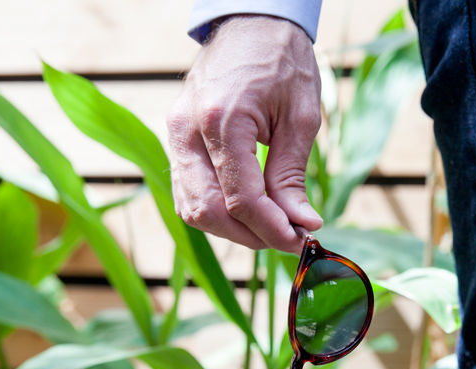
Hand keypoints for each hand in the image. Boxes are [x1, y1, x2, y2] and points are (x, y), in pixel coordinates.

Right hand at [167, 15, 322, 253]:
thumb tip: (301, 224)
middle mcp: (188, 130)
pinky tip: (247, 212)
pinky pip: (187, 191)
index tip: (301, 240)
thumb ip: (292, 175)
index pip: (241, 199)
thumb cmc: (282, 61)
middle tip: (289, 239)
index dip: (272, 229)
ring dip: (231, 229)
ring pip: (192, 207)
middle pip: (208, 211)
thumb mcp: (300, 118)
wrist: (252, 22)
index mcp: (222, 120)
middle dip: (251, 235)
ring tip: (271, 227)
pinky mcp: (175, 137)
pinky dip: (215, 211)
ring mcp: (175, 134)